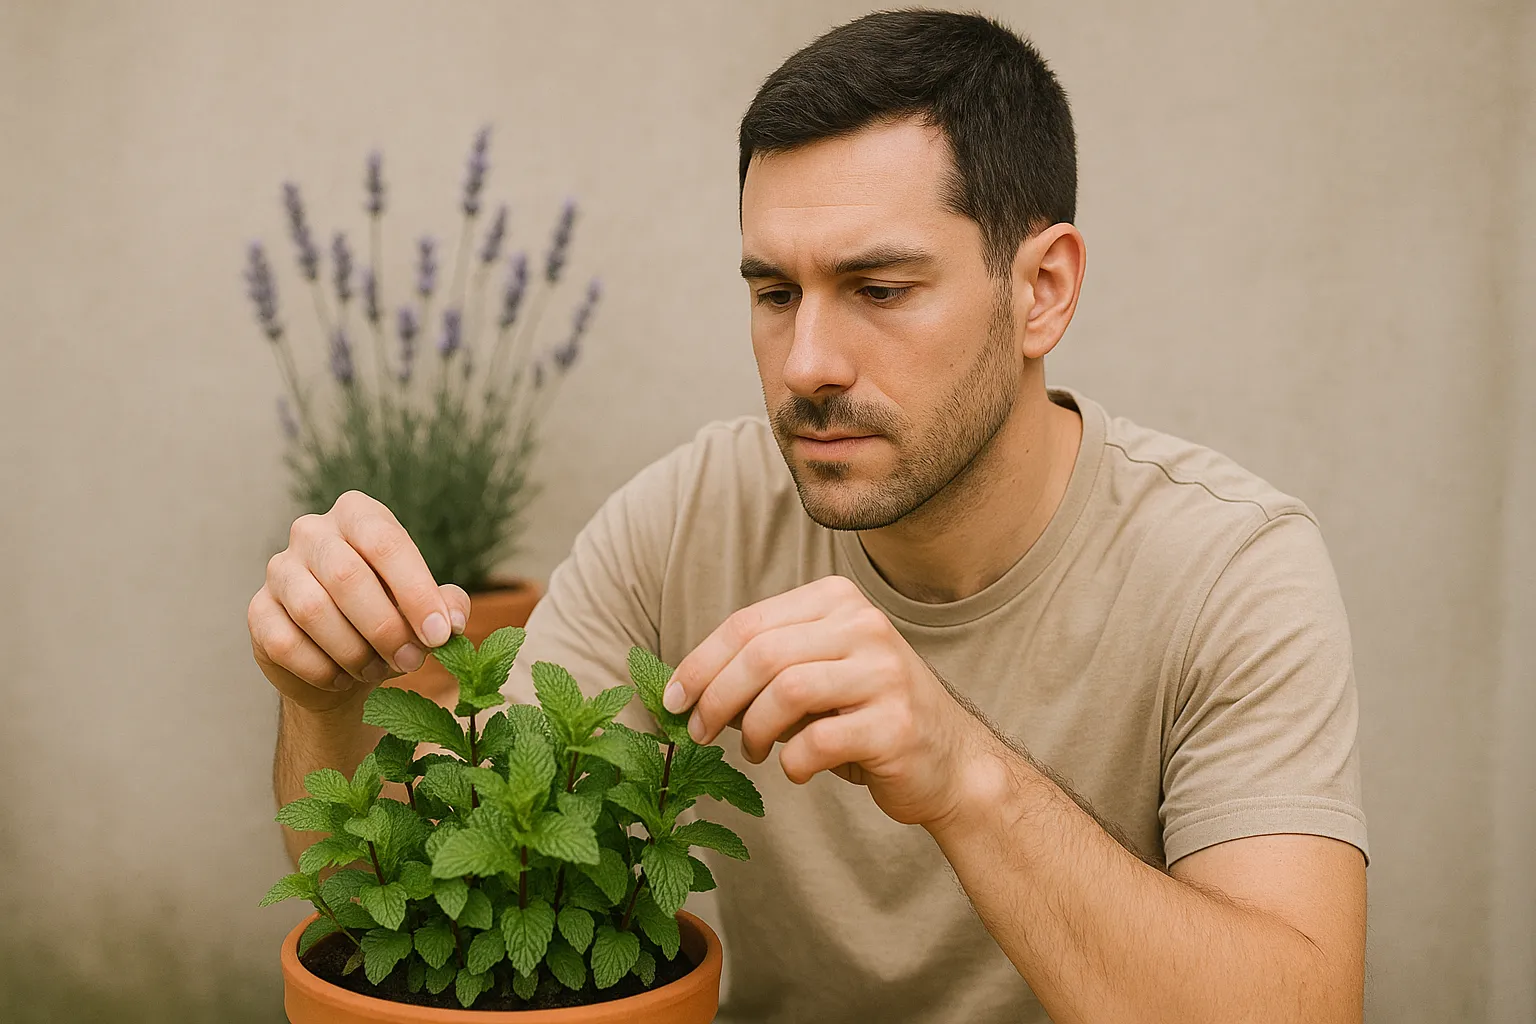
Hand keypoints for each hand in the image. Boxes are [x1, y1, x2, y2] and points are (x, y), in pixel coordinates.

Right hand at [248, 491, 470, 711]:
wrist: (340, 658)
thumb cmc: (389, 616)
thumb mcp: (425, 606)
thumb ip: (446, 606)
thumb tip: (451, 622)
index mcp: (359, 515)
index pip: (386, 542)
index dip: (416, 591)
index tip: (439, 633)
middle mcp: (313, 532)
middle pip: (346, 575)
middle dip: (386, 627)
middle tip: (412, 661)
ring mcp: (279, 569)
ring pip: (313, 611)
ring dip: (354, 651)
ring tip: (377, 670)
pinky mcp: (258, 610)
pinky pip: (286, 643)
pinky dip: (322, 670)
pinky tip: (342, 678)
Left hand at [662, 575, 998, 827]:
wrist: (951, 763)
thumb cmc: (864, 717)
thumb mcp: (815, 675)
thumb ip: (764, 669)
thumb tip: (683, 690)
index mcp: (837, 602)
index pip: (749, 623)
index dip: (700, 664)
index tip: (671, 700)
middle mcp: (864, 626)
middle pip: (762, 654)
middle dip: (715, 698)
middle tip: (698, 733)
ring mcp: (884, 673)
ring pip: (785, 691)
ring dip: (752, 730)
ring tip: (751, 751)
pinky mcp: (895, 724)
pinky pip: (817, 742)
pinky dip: (792, 762)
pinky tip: (798, 769)